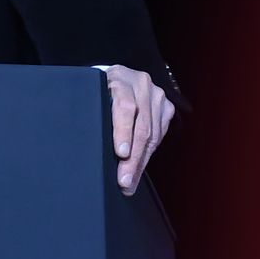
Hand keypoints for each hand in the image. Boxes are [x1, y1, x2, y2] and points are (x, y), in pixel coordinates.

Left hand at [107, 65, 174, 195]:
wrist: (117, 79)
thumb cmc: (100, 92)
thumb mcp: (93, 98)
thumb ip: (96, 116)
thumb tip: (95, 154)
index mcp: (118, 77)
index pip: (124, 106)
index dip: (123, 131)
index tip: (120, 153)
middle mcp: (140, 83)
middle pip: (141, 125)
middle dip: (133, 158)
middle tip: (124, 180)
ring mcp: (156, 94)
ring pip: (152, 133)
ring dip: (141, 161)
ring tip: (130, 181)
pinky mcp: (166, 106)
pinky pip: (160, 134)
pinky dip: (149, 153)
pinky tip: (139, 166)